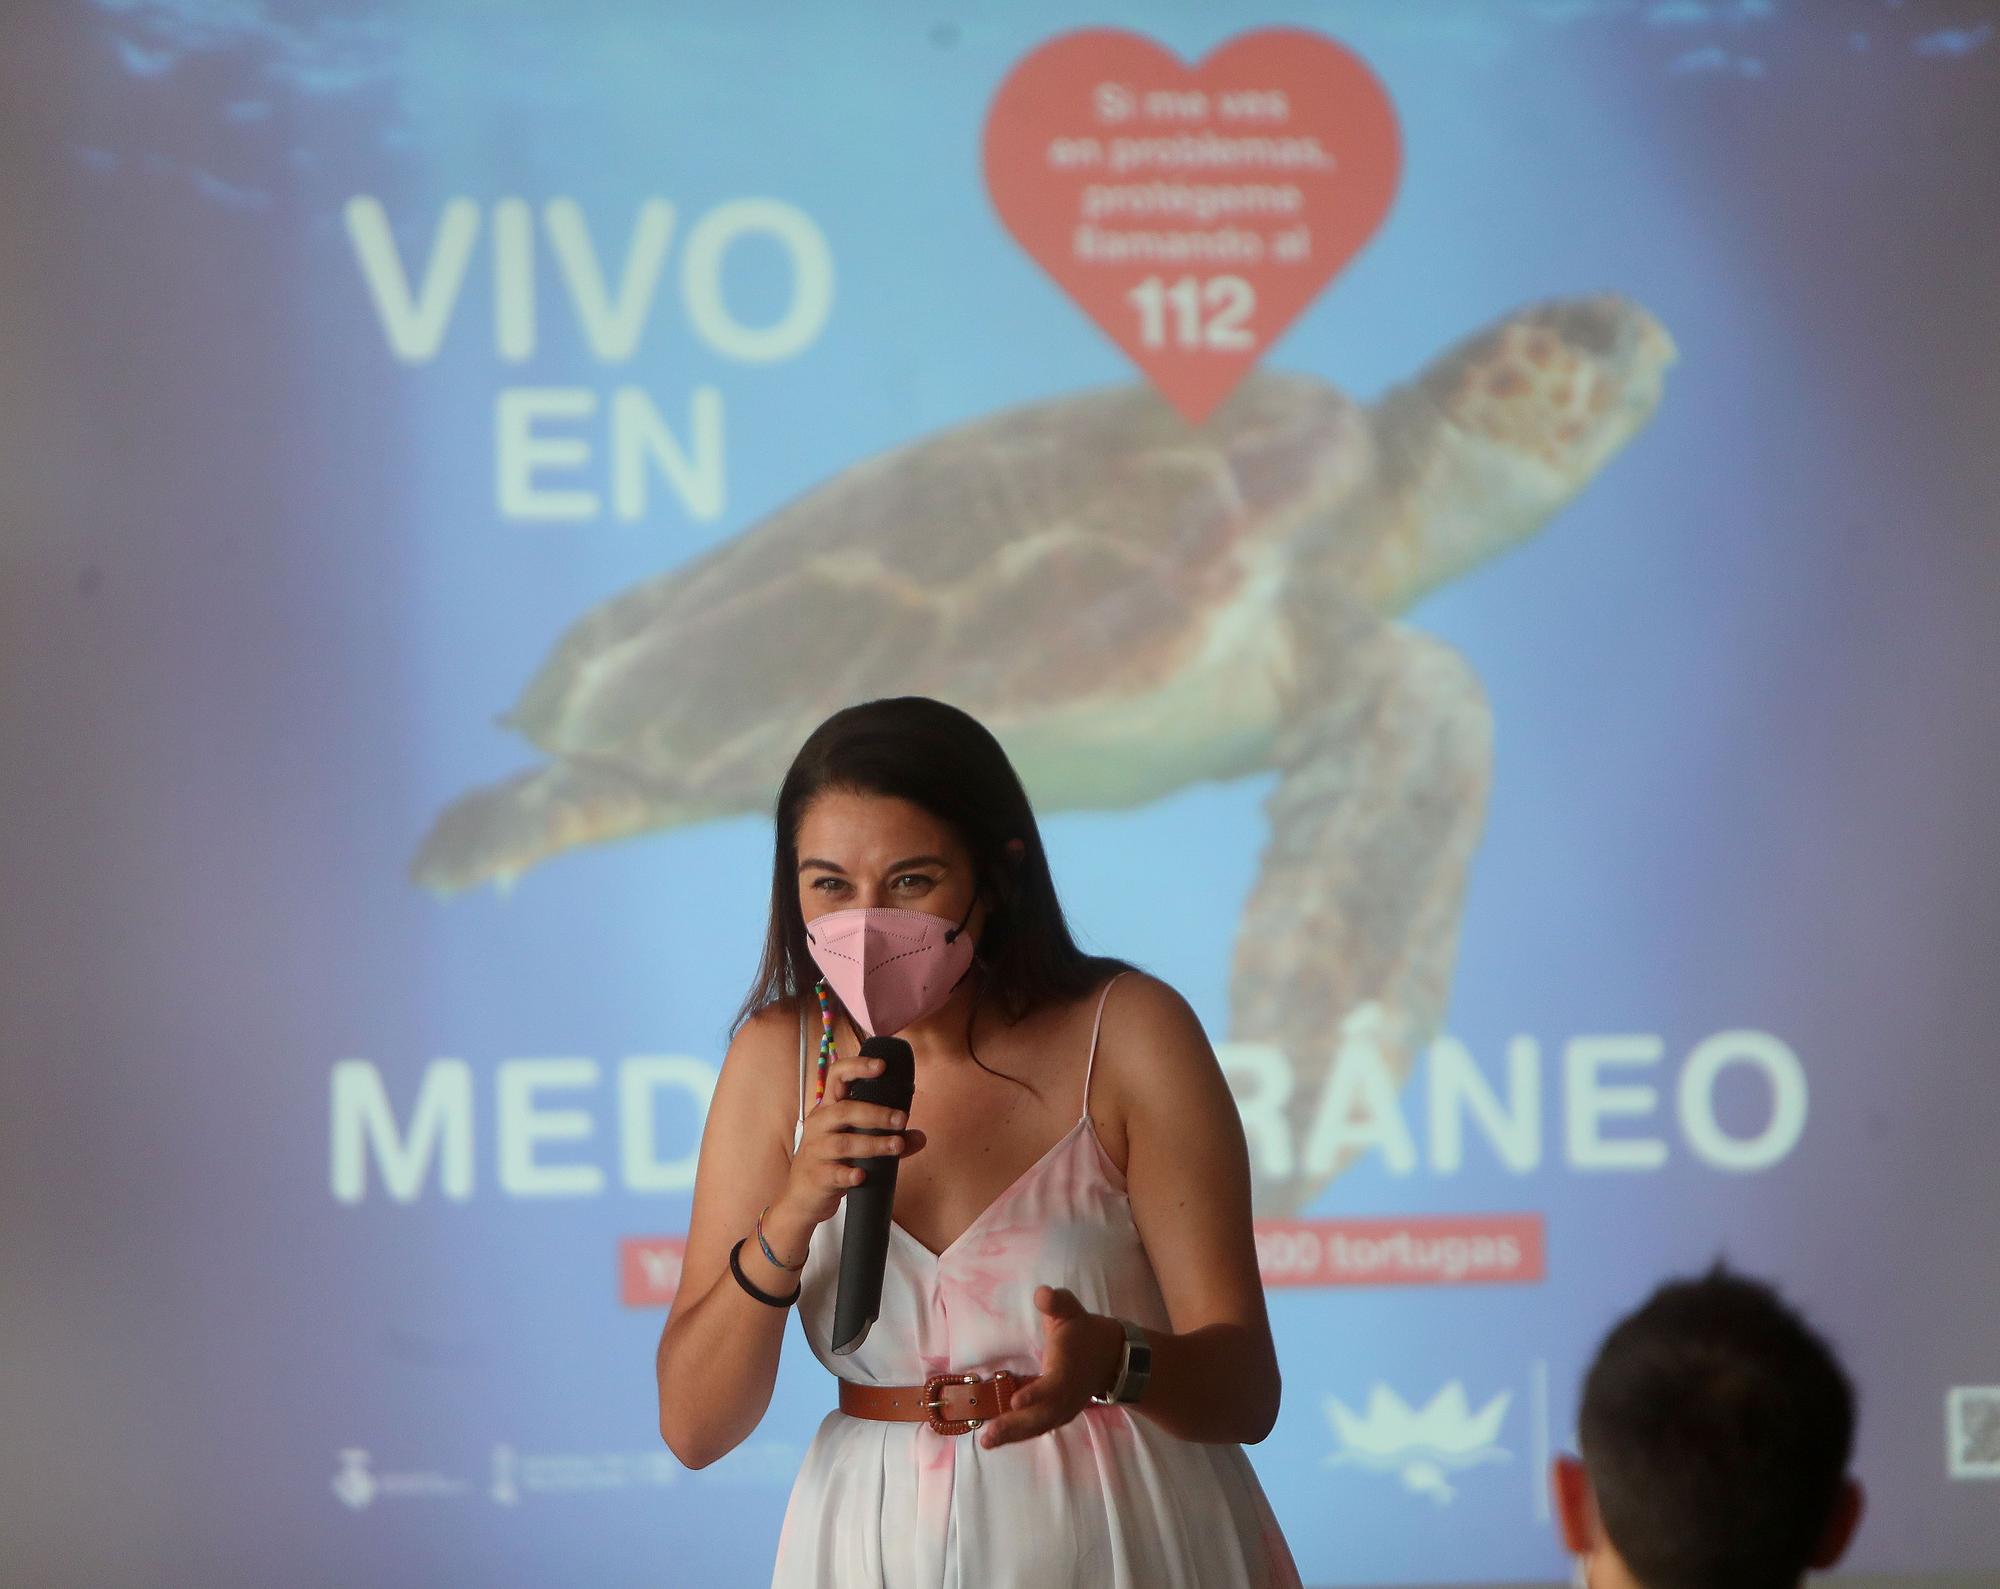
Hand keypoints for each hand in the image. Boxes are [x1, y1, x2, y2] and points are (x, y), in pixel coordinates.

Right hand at [772, 1051, 926, 1236]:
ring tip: (897, 1146)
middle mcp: (820, 1125)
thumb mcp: (856, 1144)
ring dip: (873, 1143)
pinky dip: (849, 1174)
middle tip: (902, 1119)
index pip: (836, 1077)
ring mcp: (816, 1151)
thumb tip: (920, 1137)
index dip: (858, 1067)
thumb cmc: (832, 1161)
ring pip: (843, 1142)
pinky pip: (833, 1173)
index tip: (882, 1066)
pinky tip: (862, 1175)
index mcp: (829, 1109)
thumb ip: (886, 1137)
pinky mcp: (817, 1177)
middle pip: (844, 1111)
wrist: (802, 1197)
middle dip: (876, 1113)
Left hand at [977, 1287, 1122, 1449]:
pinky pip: (1039, 1428)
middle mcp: (1067, 1395)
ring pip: (1039, 1426)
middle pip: (1042, 1415)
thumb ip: (1057, 1303)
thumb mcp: (1072, 1311)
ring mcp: (1065, 1409)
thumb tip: (1042, 1294)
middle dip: (1015, 1425)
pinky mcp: (1060, 1415)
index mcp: (1067, 1370)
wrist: (1111, 1358)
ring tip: (987, 1442)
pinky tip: (998, 1439)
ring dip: (1013, 1435)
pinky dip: (1020, 1435)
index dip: (1036, 1395)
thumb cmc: (1084, 1331)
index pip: (1053, 1386)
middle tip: (988, 1434)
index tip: (1015, 1401)